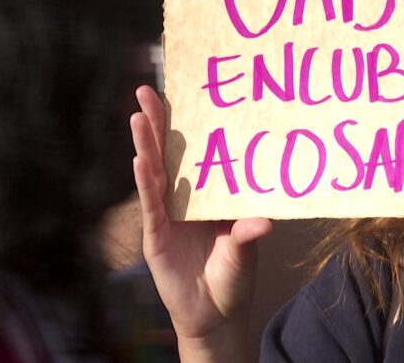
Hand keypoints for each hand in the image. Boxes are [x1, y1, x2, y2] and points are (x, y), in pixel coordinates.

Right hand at [131, 85, 271, 360]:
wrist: (216, 314)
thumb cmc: (233, 276)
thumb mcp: (245, 250)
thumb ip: (248, 234)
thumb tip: (265, 221)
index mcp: (206, 192)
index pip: (194, 151)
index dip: (185, 123)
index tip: (182, 90)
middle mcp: (183, 198)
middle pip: (167, 154)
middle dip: (156, 122)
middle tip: (147, 89)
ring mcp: (166, 215)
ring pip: (154, 172)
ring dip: (145, 144)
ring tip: (138, 115)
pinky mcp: (156, 236)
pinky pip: (151, 205)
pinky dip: (145, 182)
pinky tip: (139, 159)